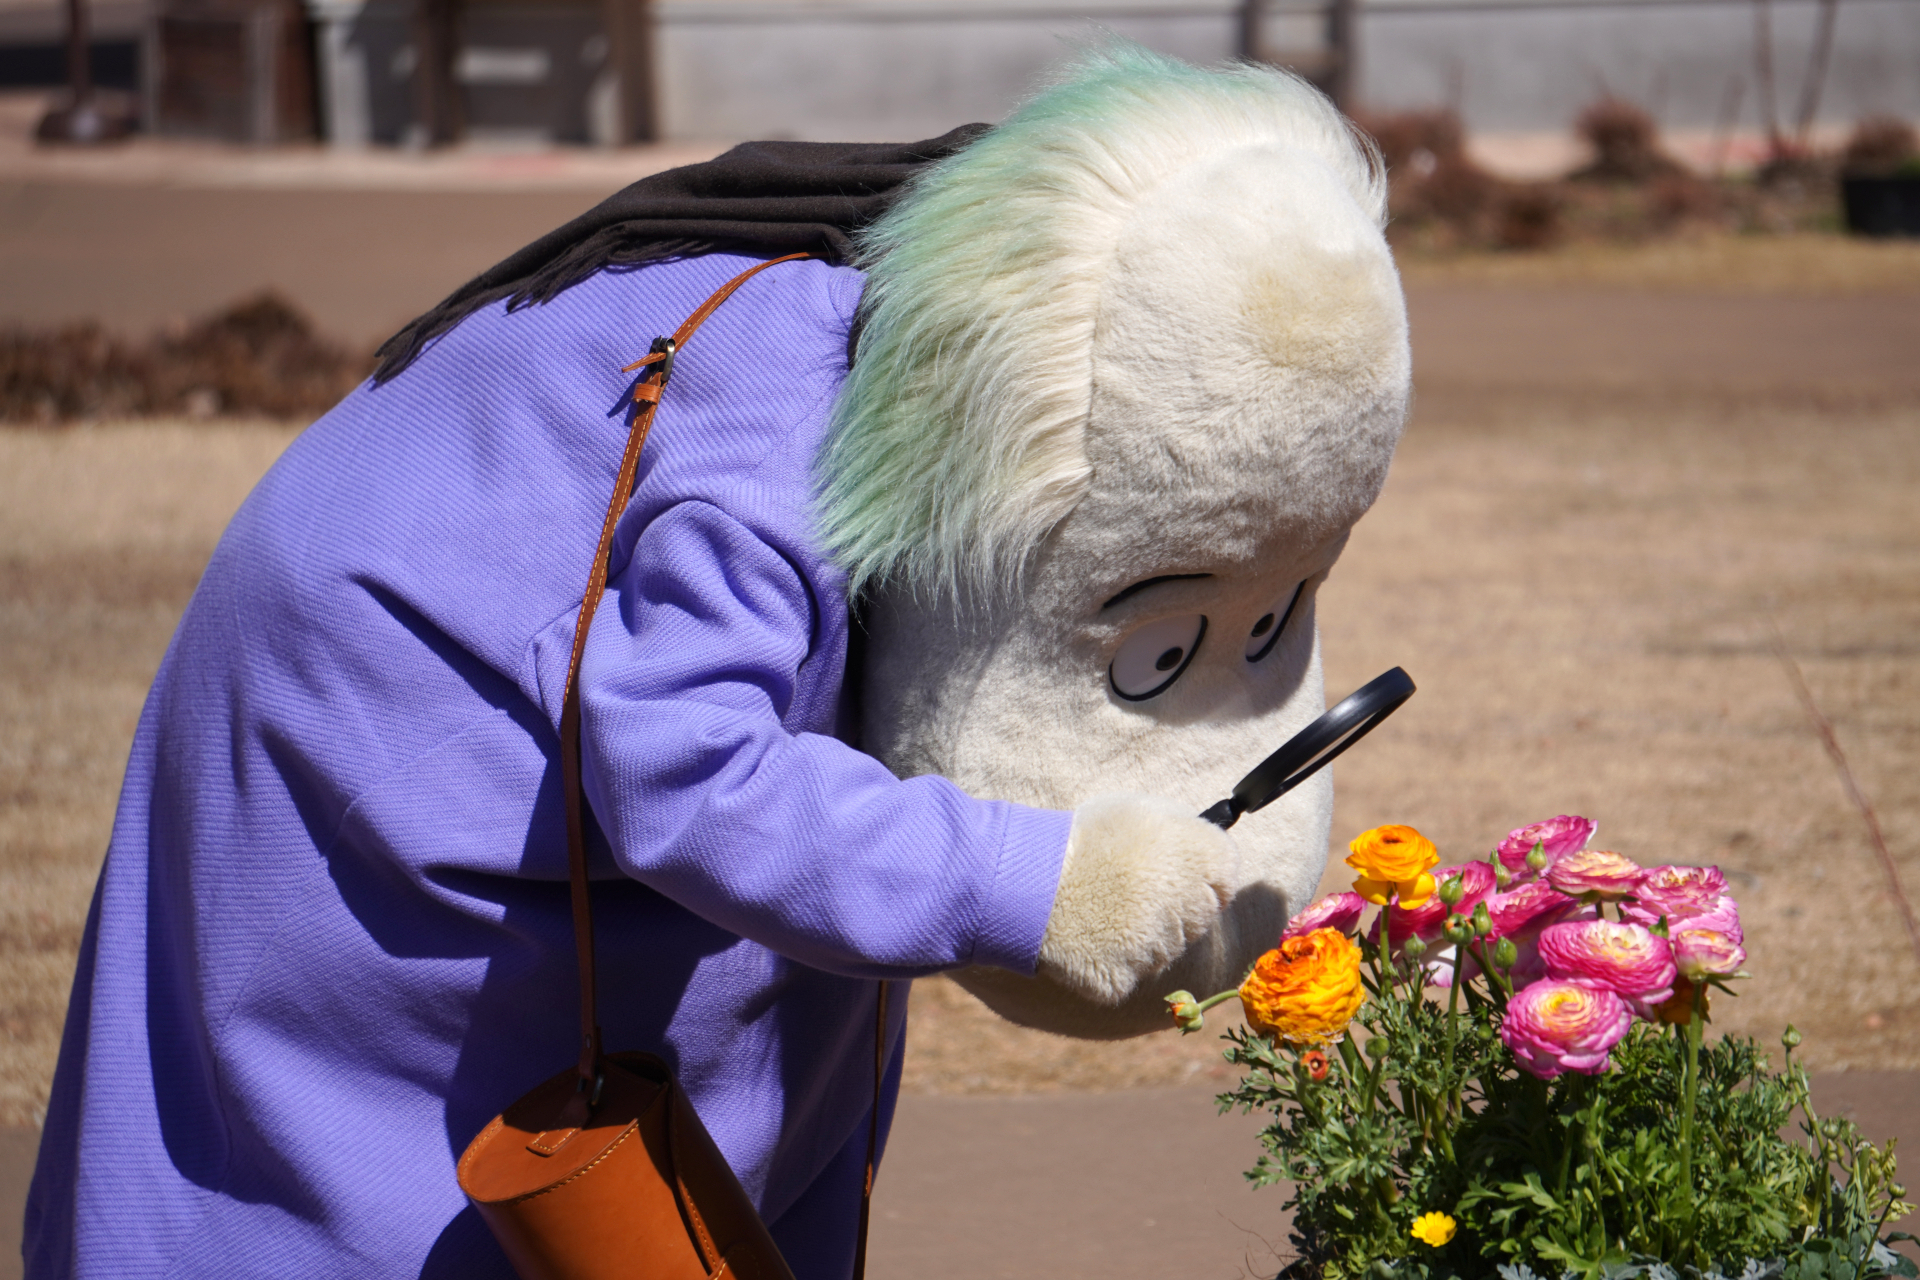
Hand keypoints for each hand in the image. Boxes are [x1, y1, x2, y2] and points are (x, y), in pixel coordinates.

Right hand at [1035, 792, 1238, 1004]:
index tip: (1169, 867)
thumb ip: (1189, 833)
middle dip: (1173, 904)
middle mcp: (1192, 909)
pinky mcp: (1123, 982)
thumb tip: (1212, 852)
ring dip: (1142, 934)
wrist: (1026, 879)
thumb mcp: (1144, 812)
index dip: (1196, 869)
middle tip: (1127, 886)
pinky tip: (1086, 935)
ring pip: (1162, 948)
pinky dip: (1110, 960)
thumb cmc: (1086, 837)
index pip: (1225, 873)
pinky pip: (1126, 973)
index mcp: (1203, 859)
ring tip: (1098, 906)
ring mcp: (1158, 951)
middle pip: (1198, 915)